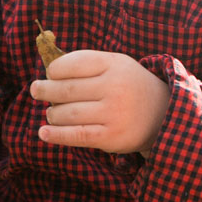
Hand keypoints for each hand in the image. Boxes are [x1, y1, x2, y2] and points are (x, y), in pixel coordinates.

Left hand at [30, 50, 169, 154]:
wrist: (165, 114)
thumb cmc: (131, 86)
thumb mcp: (117, 65)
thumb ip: (88, 63)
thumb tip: (49, 70)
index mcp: (114, 64)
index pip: (74, 63)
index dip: (55, 69)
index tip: (50, 73)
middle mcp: (114, 87)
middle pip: (66, 89)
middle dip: (44, 90)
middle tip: (36, 90)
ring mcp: (113, 113)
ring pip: (67, 114)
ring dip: (52, 114)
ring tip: (51, 113)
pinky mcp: (111, 137)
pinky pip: (76, 136)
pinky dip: (55, 135)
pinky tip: (43, 133)